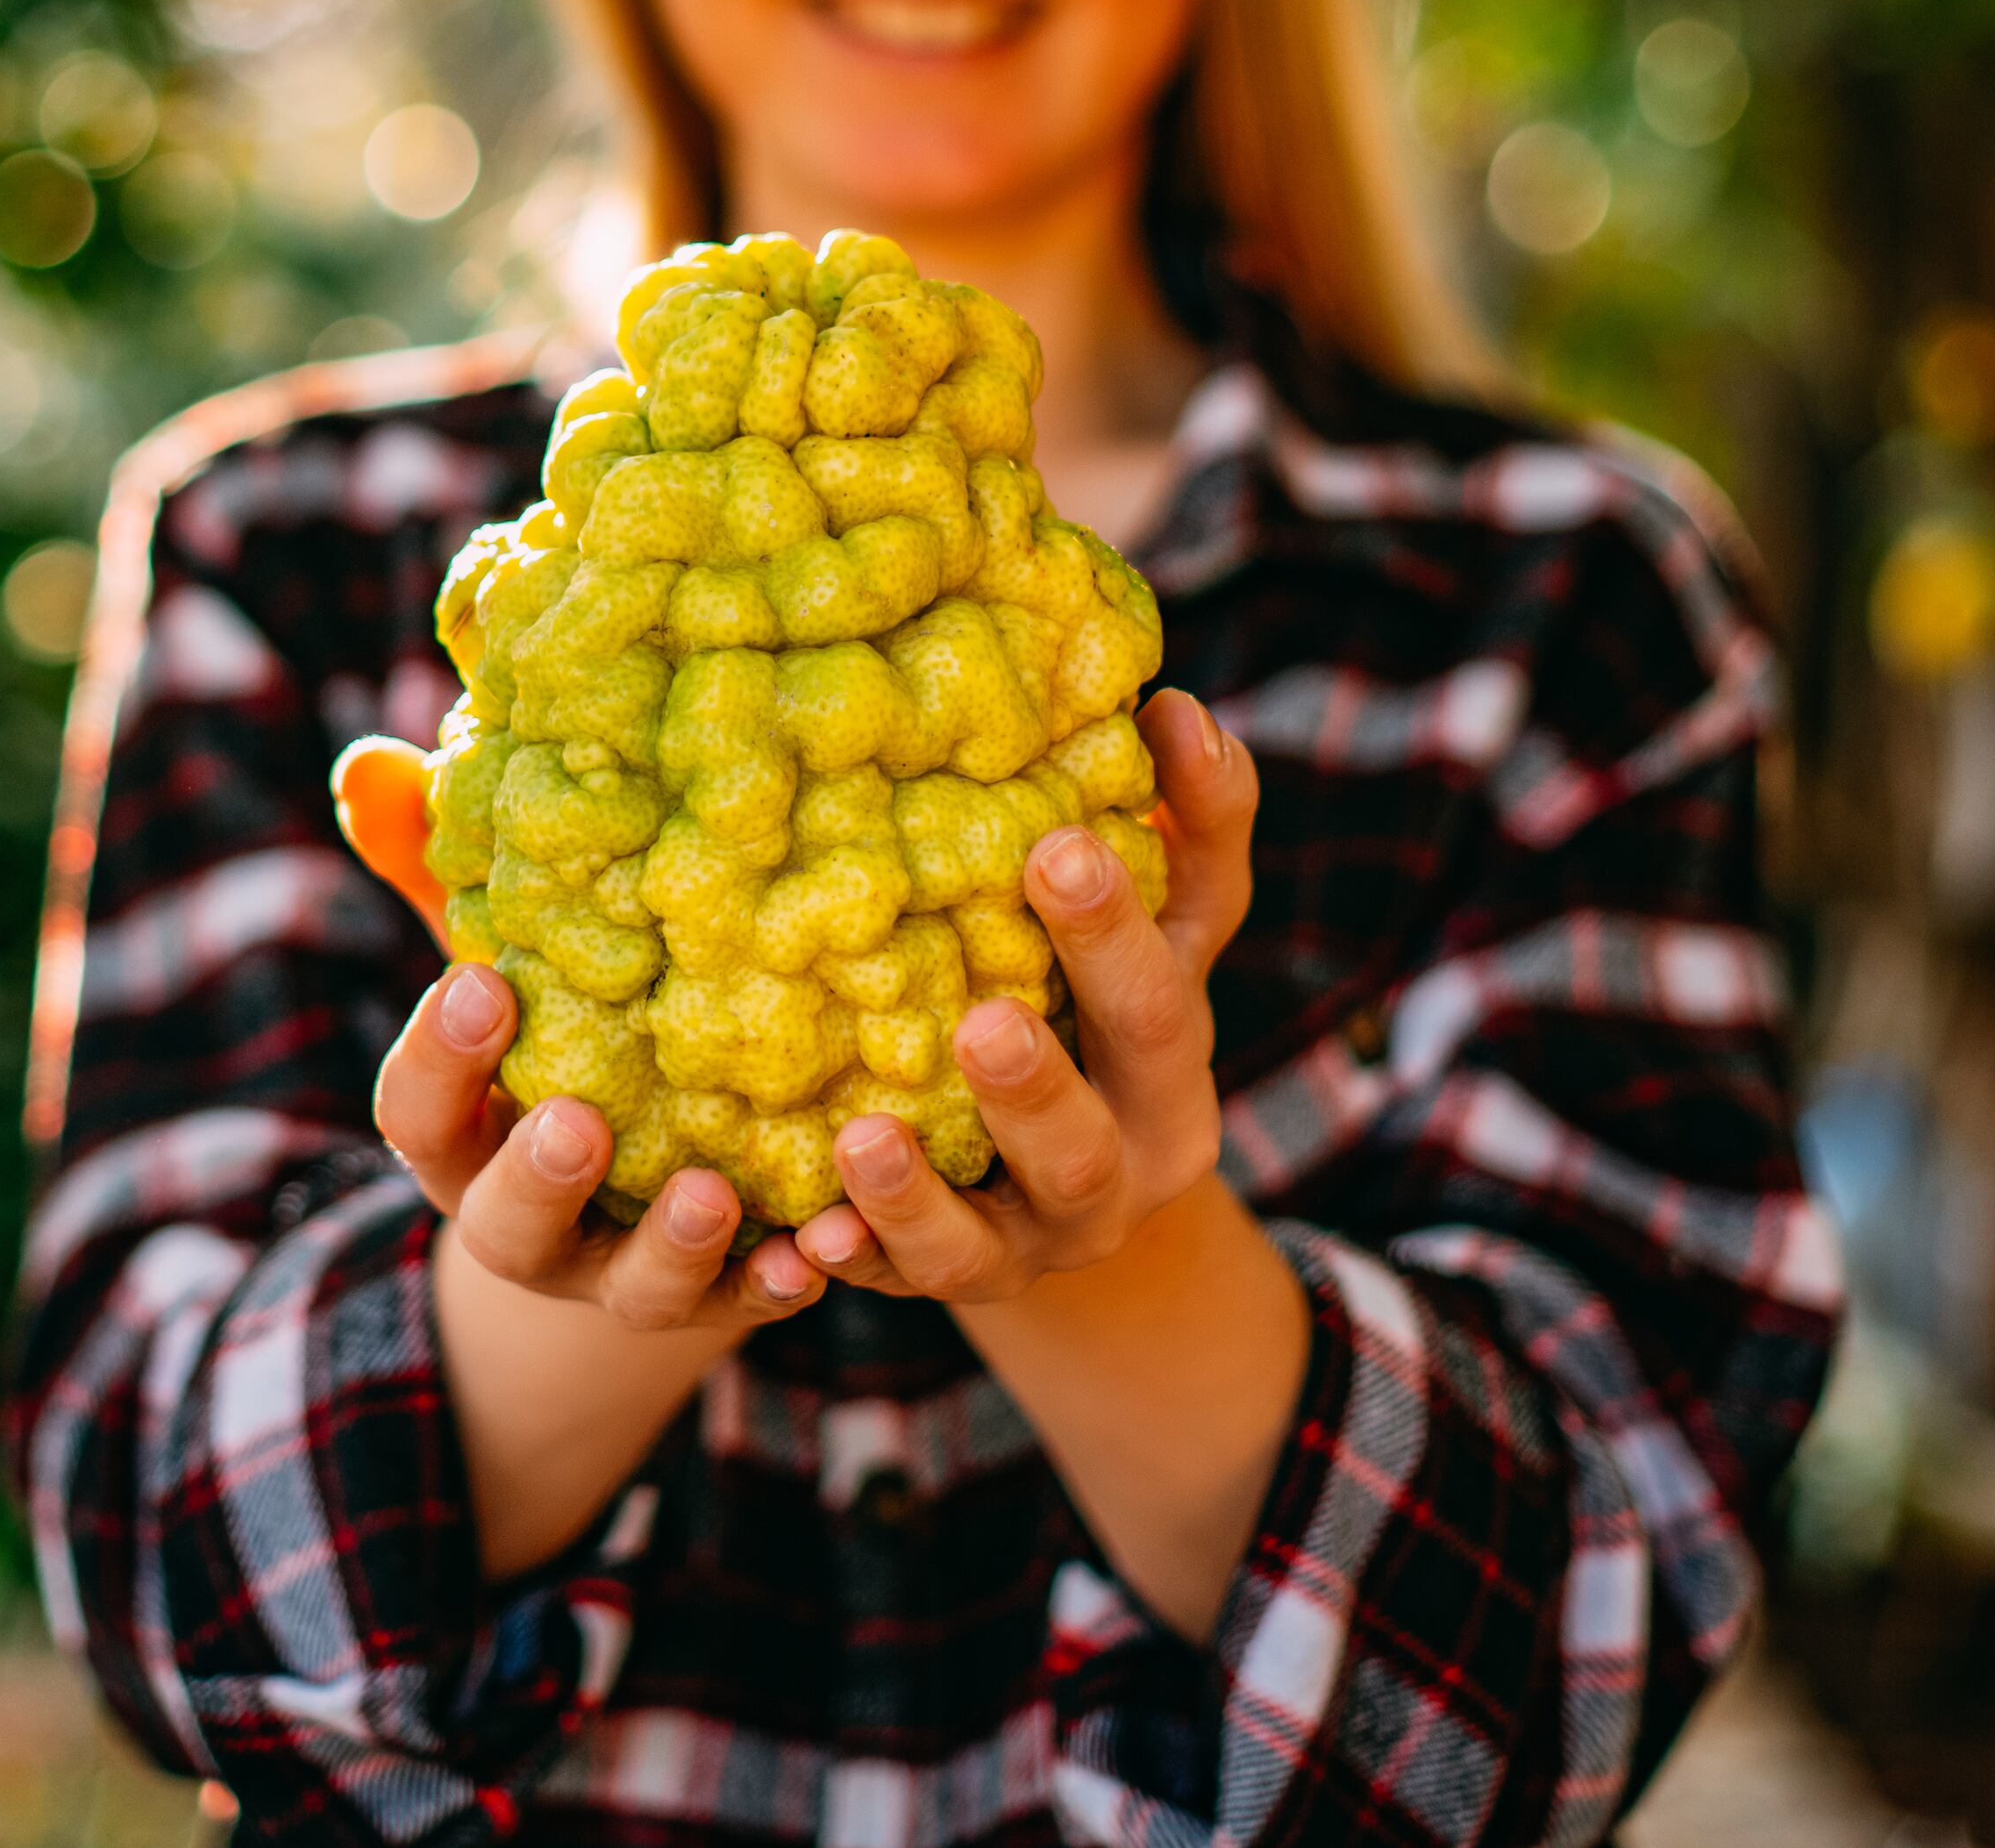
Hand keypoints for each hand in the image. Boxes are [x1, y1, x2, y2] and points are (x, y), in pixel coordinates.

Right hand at [339, 736, 823, 1331]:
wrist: (637, 1191)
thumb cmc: (557, 1034)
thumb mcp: (503, 962)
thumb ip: (432, 869)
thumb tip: (366, 762)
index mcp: (459, 1138)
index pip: (417, 1112)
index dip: (440, 1057)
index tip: (483, 984)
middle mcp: (527, 1223)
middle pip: (510, 1225)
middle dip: (542, 1177)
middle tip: (580, 1121)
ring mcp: (620, 1275)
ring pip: (635, 1290)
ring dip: (672, 1246)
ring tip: (713, 1194)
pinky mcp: (718, 1298)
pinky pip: (746, 1307)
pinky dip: (777, 1283)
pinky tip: (816, 1249)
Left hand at [795, 689, 1257, 1302]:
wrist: (1076, 1183)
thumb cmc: (1108, 1005)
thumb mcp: (1163, 924)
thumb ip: (1190, 824)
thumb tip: (1180, 707)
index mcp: (1169, 1067)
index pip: (1159, 998)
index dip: (1115, 933)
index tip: (1056, 848)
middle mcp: (1119, 1171)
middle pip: (1086, 1143)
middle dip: (1034, 1087)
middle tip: (982, 1022)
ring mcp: (1033, 1243)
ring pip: (985, 1243)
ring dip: (921, 1194)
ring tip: (861, 1135)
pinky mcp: (952, 1285)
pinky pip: (896, 1287)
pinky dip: (855, 1263)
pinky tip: (803, 1238)